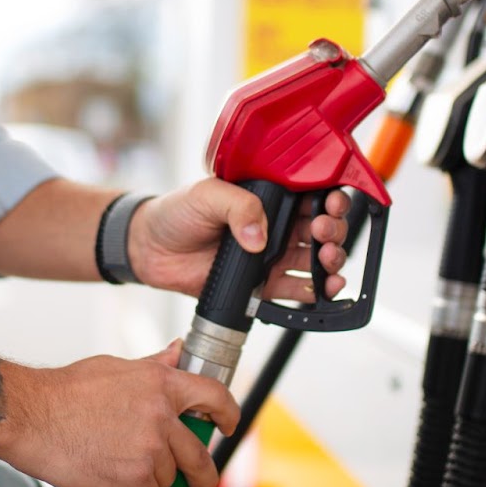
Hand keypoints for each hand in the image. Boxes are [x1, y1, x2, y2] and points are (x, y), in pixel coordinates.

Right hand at [0, 341, 239, 486]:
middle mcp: (161, 417)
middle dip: (202, 475)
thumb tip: (179, 351)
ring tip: (118, 462)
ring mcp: (149, 451)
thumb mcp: (116, 367)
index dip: (228, 415)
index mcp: (161, 384)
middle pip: (200, 456)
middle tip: (197, 482)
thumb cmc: (65, 392)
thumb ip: (155, 366)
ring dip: (150, 479)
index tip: (227, 426)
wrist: (30, 416)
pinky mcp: (132, 481)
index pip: (214, 398)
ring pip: (168, 479)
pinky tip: (109, 477)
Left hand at [126, 178, 349, 299]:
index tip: (333, 202)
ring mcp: (272, 256)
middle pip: (322, 228)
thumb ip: (238, 206)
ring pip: (317, 260)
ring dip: (332, 261)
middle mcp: (277, 226)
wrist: (151, 248)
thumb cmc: (177, 212)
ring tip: (327, 261)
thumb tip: (259, 237)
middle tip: (323, 232)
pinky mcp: (263, 285)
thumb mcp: (208, 195)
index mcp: (269, 197)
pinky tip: (325, 289)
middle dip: (334, 230)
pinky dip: (318, 291)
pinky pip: (298, 290)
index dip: (331, 197)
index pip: (312, 194)